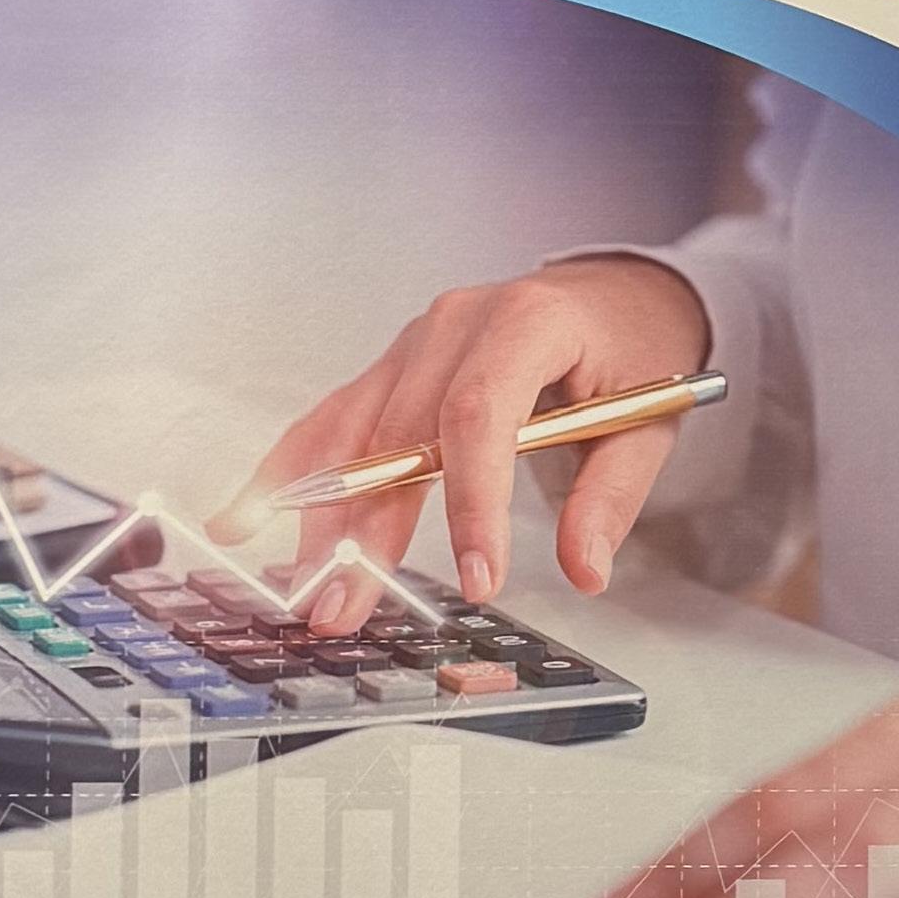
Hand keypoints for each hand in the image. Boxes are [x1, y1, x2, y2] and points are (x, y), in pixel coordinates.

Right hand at [216, 255, 709, 630]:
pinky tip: (250, 514)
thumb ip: (611, 496)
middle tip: (347, 604)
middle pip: (400, 432)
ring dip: (320, 514)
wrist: (616, 293)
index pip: (478, 415)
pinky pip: (337, 419)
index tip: (477, 576)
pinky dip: (295, 470)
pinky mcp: (395, 368)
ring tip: (298, 584)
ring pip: (355, 431)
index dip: (470, 501)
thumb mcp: (648, 419)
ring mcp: (415, 342)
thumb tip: (583, 569)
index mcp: (525, 323)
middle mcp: (456, 324)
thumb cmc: (632, 348)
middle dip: (370, 529)